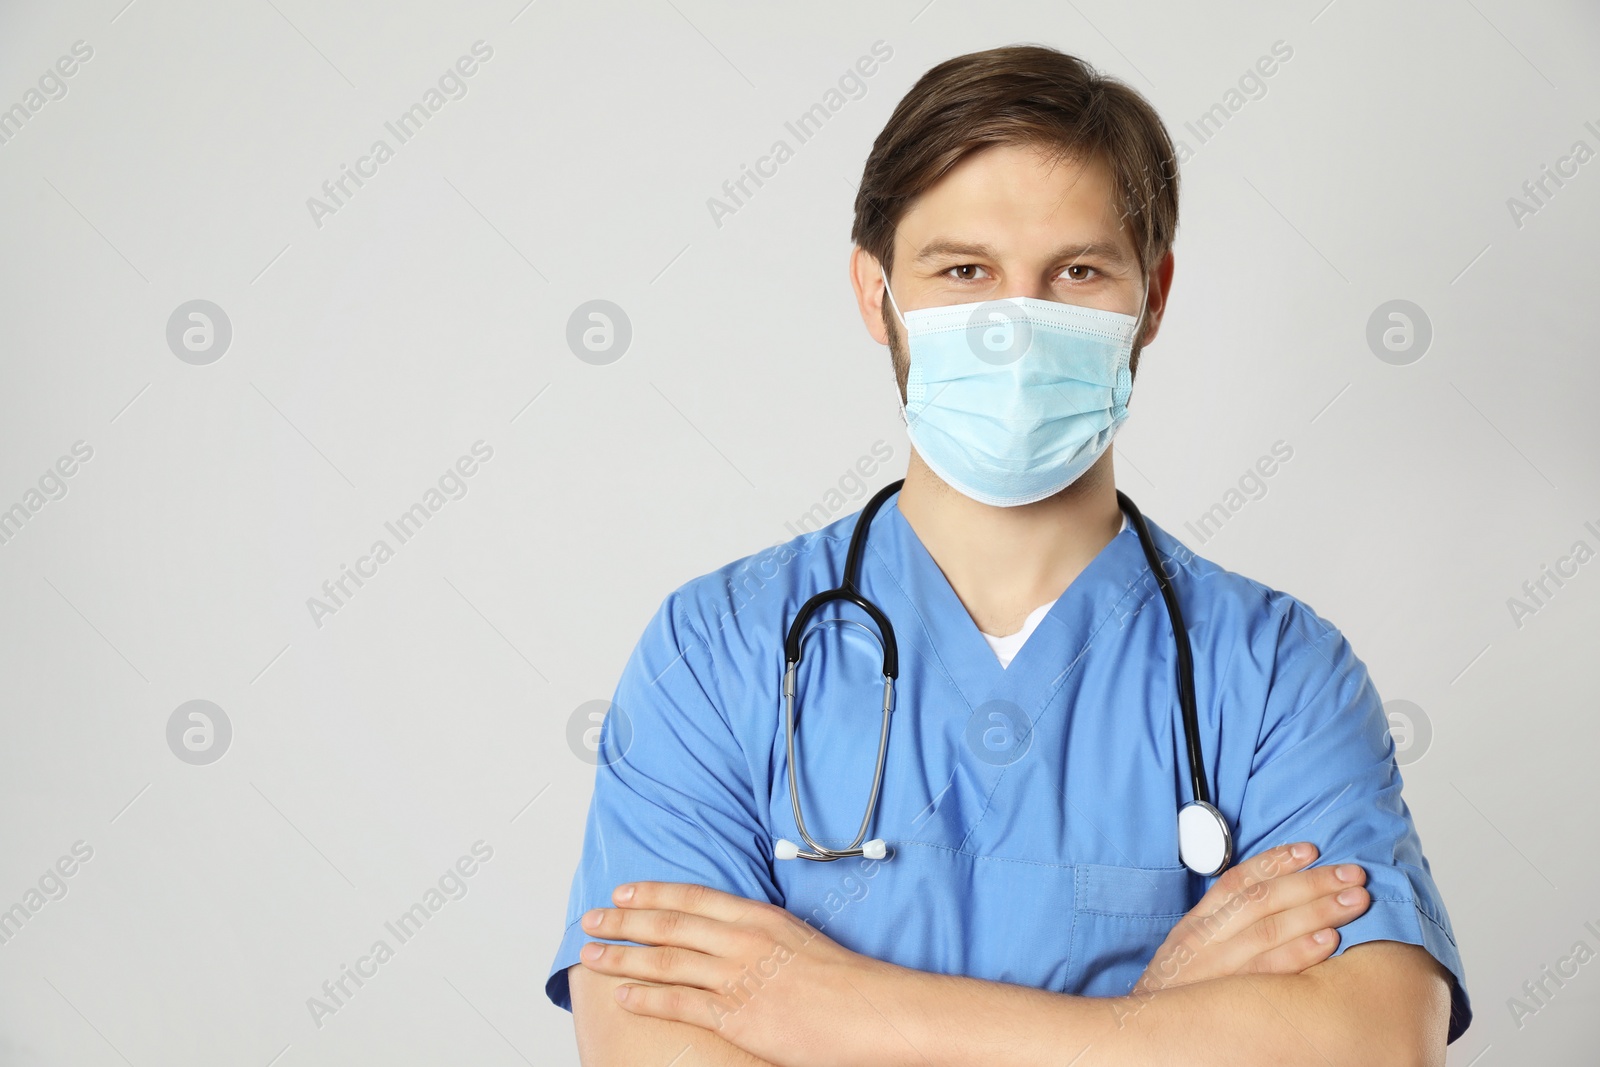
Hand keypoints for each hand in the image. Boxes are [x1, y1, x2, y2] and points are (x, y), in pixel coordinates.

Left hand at [577, 881, 903, 1066]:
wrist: (870, 1010)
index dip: (653, 892)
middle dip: (623, 921)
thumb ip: (761, 936)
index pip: (693, 897)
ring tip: (591, 956)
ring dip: (623, 957)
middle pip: (669, 923)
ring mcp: (738, 977)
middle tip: (591, 918)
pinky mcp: (738, 1015)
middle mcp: (742, 940)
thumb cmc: (844, 980)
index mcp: (758, 916)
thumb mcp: (798, 939)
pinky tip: (623, 995)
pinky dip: (646, 997)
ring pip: (665, 961)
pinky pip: (680, 1003)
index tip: (624, 891)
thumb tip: (732, 939)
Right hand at [1133, 842, 1369, 996]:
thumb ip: (1223, 924)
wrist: (1148, 1034)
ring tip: (1354, 902)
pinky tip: (1330, 942)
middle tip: (1352, 875)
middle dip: (1311, 884)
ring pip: (1270, 930)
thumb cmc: (1179, 991)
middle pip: (1261, 901)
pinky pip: (1270, 972)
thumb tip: (1276, 897)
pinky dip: (1301, 954)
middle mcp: (1204, 940)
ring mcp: (1218, 969)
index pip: (1237, 881)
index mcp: (1197, 923)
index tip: (1311, 850)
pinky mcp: (1231, 1000)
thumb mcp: (1190, 949)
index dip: (1276, 862)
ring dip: (1317, 912)